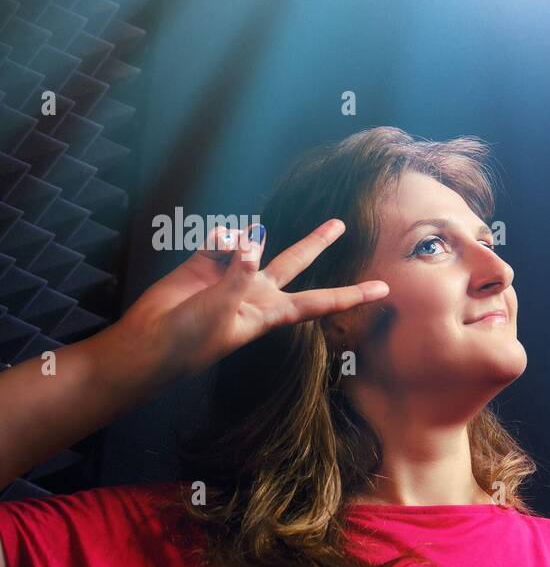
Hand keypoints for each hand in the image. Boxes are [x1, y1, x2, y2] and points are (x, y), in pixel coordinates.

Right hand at [113, 219, 386, 379]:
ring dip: (245, 242)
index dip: (353, 295)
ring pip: (252, 244)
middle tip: (339, 223)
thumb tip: (251, 242)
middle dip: (316, 241)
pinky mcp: (205, 263)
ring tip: (229, 253)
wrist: (148, 343)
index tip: (384, 290)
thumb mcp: (222, 312)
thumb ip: (240, 275)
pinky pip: (220, 240)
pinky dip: (219, 240)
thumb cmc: (190, 341)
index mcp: (270, 313)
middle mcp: (256, 292)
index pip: (321, 302)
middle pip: (294, 262)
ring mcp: (231, 276)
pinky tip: (212, 248)